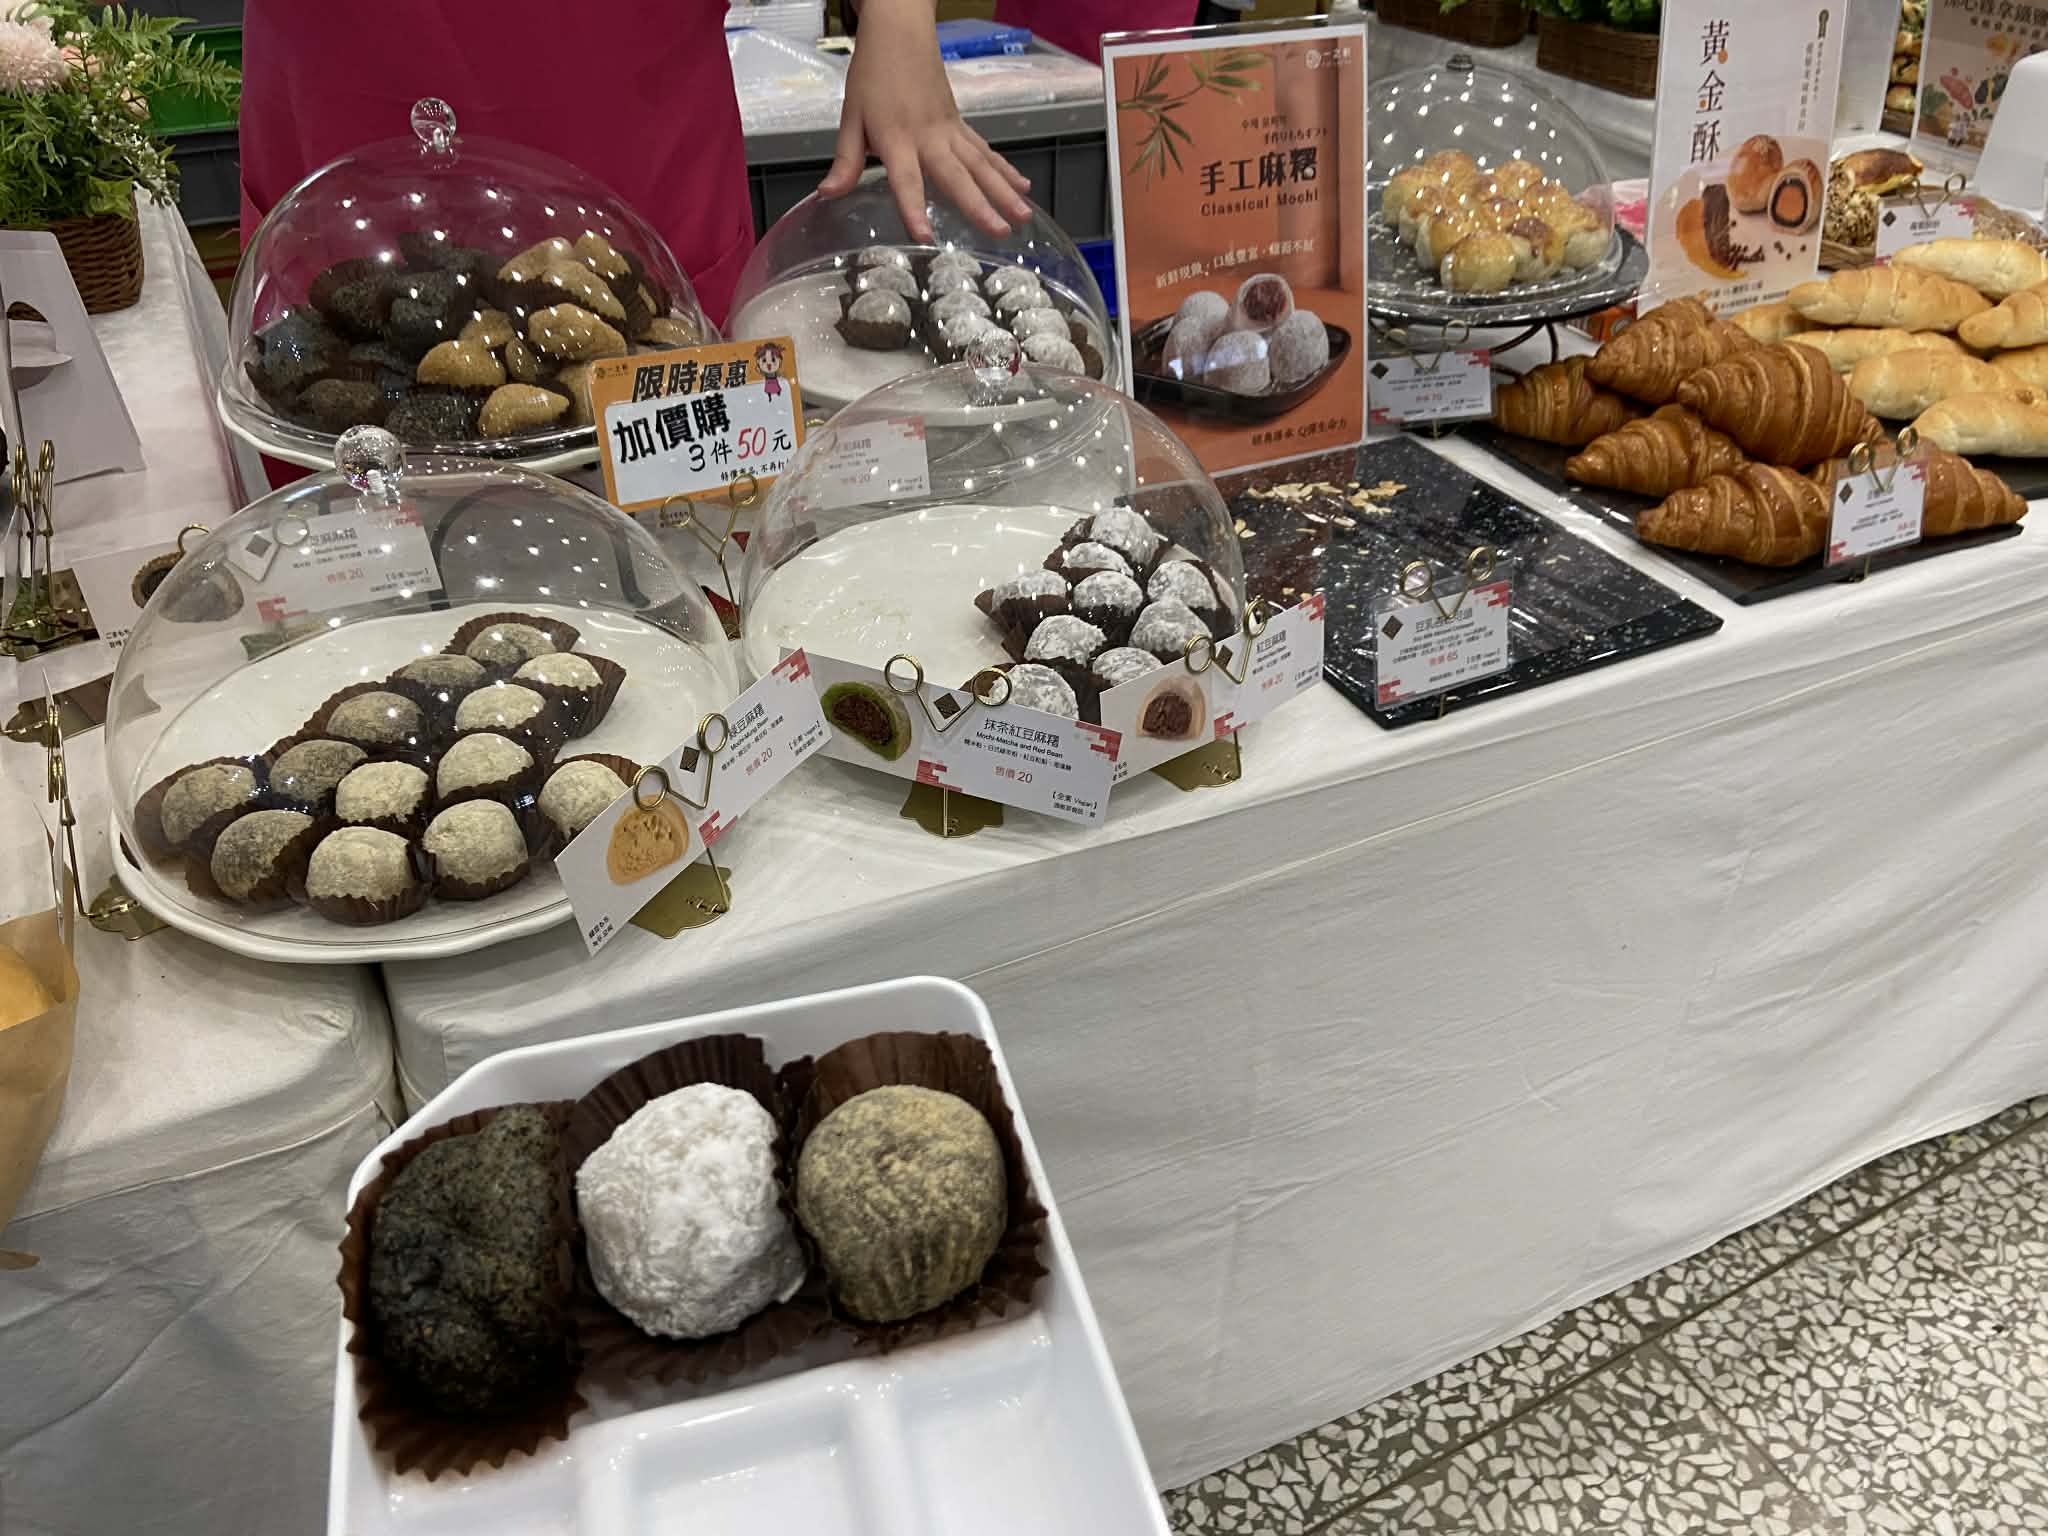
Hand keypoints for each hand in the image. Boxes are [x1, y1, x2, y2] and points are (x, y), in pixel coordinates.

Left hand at [819, 0, 1033, 240]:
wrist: (900, 32)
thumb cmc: (872, 75)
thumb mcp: (851, 118)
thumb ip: (846, 161)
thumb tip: (827, 194)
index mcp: (897, 139)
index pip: (905, 180)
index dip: (913, 208)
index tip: (925, 234)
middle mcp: (929, 138)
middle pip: (957, 176)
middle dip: (980, 206)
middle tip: (1001, 231)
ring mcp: (949, 131)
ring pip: (981, 165)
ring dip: (1004, 191)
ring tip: (1023, 216)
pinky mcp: (959, 125)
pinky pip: (985, 151)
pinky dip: (1005, 170)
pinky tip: (1022, 187)